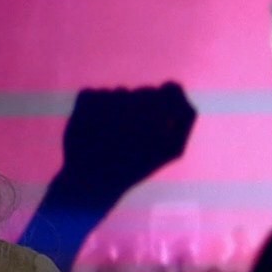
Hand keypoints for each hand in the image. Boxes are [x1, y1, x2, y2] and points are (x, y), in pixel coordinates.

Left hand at [60, 81, 197, 199]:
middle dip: (139, 110)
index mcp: (160, 115)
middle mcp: (136, 102)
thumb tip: (183, 96)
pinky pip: (95, 95)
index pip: (172, 89)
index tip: (158, 115)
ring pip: (118, 94)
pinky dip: (94, 108)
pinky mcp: (87, 98)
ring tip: (109, 137)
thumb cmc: (134, 166)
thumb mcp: (171, 150)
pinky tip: (92, 129)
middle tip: (129, 136)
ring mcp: (108, 98)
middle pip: (143, 93)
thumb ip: (185, 120)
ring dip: (115, 110)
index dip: (166, 100)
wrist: (91, 182)